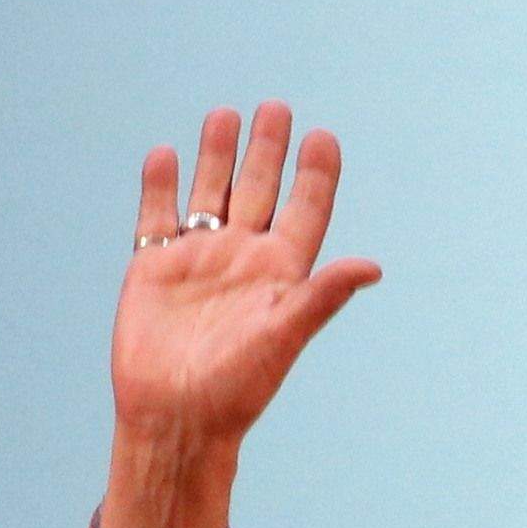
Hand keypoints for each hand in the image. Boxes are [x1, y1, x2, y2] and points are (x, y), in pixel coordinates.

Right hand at [99, 102, 379, 527]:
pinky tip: (164, 156)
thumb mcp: (283, 338)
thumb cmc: (236, 389)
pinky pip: (157, 217)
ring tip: (225, 115)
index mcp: (281, 273)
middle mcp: (242, 259)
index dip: (315, 174)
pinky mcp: (154, 268)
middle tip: (276, 109)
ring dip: (217, 156)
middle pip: (258, 190)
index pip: (305, 210)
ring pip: (210, 194)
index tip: (321, 136)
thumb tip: (372, 266)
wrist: (175, 418)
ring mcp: (198, 260)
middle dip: (267, 151)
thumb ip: (321, 296)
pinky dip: (159, 186)